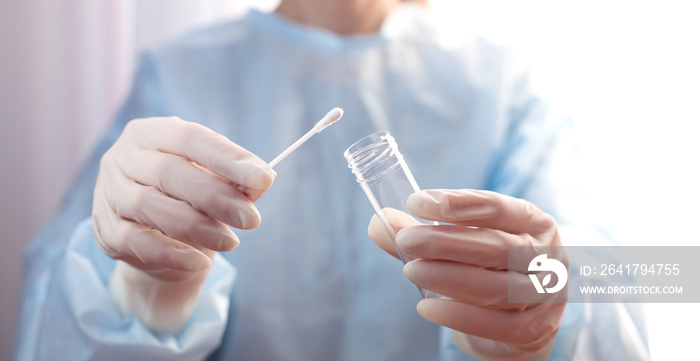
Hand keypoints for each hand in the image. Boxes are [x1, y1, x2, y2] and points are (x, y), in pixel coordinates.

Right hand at [93, 117, 274, 330]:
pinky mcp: (104, 230)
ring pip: (150, 207)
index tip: (263, 178)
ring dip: (197, 227)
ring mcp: (108, 192)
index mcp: (151, 133)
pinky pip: (136, 241)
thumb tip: (263, 179)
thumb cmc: (190, 198)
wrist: (158, 240)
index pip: (191, 139)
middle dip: (217, 197)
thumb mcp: (214, 182)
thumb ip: (235, 179)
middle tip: (251, 219)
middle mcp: (122, 157)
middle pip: (170, 173)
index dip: (228, 158)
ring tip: (231, 242)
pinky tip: (201, 262)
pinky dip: (172, 253)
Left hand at [368, 189, 565, 360]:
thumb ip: (424, 235)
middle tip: (406, 240)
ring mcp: (546, 296)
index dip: (457, 204)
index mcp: (534, 223)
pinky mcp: (534, 330)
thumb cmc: (486, 270)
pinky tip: (426, 308)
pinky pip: (497, 324)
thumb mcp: (461, 246)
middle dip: (445, 242)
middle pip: (497, 247)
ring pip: (497, 287)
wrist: (515, 323)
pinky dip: (458, 316)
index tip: (415, 202)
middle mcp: (548, 256)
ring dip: (448, 277)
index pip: (499, 208)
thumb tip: (378, 223)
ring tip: (410, 270)